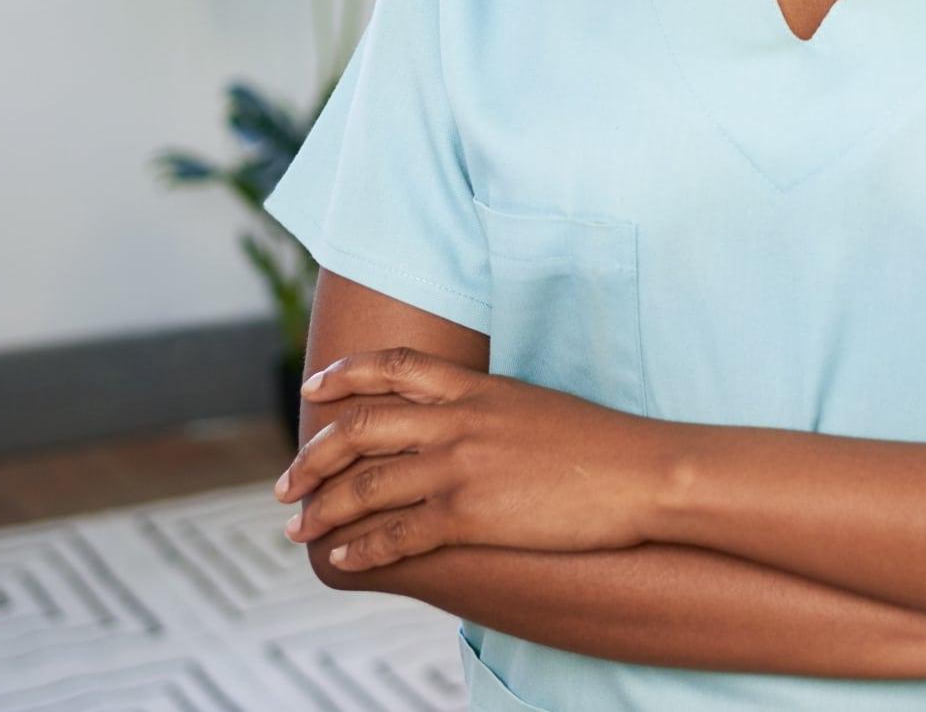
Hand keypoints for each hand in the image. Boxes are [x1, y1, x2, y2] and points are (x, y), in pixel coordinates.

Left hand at [274, 347, 673, 570]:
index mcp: (475, 386)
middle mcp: (458, 420)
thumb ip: (485, 408)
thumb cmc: (598, 443)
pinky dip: (361, 549)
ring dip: (323, 509)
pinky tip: (341, 559)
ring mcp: (461, 467)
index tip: (312, 389)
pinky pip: (398, 534)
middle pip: (361, 429)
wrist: (640, 473)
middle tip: (285, 483)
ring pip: (367, 486)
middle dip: (312, 457)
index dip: (343, 374)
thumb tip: (456, 421)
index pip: (392, 366)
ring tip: (298, 529)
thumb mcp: (531, 405)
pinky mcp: (471, 515)